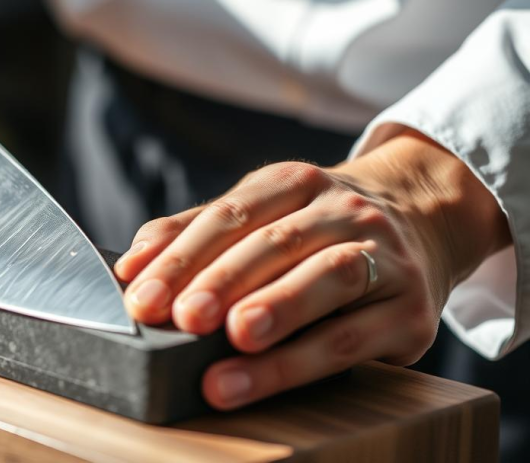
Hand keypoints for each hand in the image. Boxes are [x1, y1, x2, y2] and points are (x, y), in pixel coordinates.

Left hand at [115, 130, 509, 409]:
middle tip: (179, 316)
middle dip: (220, 280)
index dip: (182, 253)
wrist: (424, 224)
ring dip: (276, 308)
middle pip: (274, 241)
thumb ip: (196, 233)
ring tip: (234, 337)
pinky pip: (353, 337)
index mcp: (295, 182)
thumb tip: (131, 265)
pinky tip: (260, 374)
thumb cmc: (318, 230)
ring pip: (326, 279)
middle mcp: (342, 210)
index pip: (231, 213)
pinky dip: (301, 357)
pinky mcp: (411, 313)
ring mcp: (384, 256)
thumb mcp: (263, 214)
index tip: (140, 292)